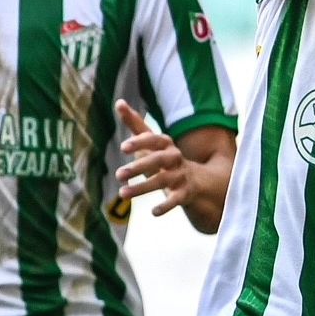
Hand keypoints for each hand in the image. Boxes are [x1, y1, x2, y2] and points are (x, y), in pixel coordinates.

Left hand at [114, 99, 191, 217]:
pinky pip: (176, 200)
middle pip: (157, 160)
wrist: (195, 179)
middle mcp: (174, 158)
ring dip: (142, 188)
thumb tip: (119, 102)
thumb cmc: (164, 157)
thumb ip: (135, 123)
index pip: (154, 139)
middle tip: (119, 174)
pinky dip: (166, 206)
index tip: (124, 147)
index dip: (140, 142)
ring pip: (162, 181)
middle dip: (138, 167)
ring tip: (122, 194)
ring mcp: (180, 176)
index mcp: (166, 144)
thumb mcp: (151, 141)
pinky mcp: (184, 193)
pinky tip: (153, 213)